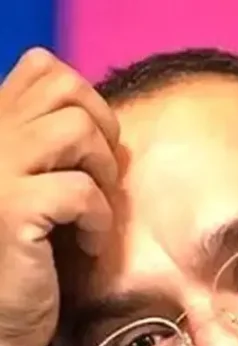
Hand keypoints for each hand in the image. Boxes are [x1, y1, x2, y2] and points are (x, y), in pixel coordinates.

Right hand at [0, 48, 119, 345]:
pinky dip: (100, 219)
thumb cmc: (22, 261)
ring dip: (103, 173)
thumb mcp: (35, 191)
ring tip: (94, 213)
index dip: (87, 102)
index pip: (42, 68)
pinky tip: (88, 247)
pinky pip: (82, 189)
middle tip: (102, 178)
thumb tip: (104, 123)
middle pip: (64, 86)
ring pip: (76, 128)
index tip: (93, 154)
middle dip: (102, 128)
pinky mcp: (10, 211)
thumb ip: (51, 150)